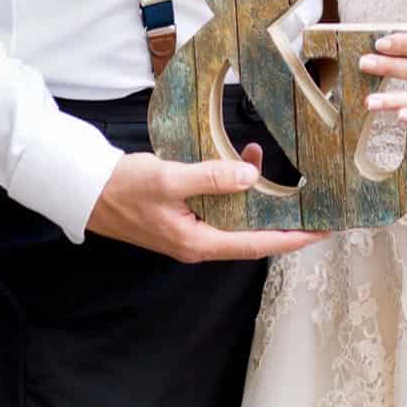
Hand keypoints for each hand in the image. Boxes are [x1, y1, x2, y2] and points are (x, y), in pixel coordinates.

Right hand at [87, 145, 327, 261]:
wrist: (85, 189)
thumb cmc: (123, 187)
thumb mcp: (169, 178)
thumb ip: (211, 177)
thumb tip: (250, 176)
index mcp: (198, 242)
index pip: (256, 245)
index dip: (292, 239)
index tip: (321, 232)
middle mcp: (198, 242)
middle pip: (251, 236)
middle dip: (281, 220)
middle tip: (312, 205)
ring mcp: (190, 230)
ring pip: (235, 218)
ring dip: (254, 196)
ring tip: (263, 162)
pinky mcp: (182, 216)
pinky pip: (219, 206)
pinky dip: (232, 187)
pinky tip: (236, 161)